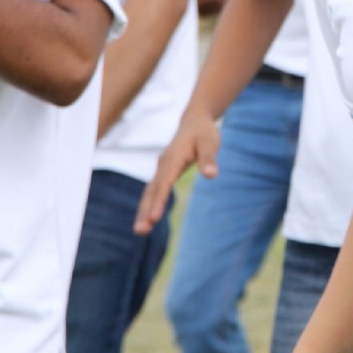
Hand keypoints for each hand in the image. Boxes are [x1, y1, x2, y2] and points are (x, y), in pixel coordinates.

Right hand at [134, 110, 220, 231]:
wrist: (195, 120)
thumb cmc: (204, 132)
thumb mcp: (210, 142)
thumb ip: (209, 159)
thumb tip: (211, 175)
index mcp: (172, 159)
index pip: (164, 184)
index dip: (159, 202)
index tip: (154, 218)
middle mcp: (163, 165)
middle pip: (151, 191)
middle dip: (145, 211)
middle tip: (141, 231)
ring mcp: (161, 169)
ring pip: (150, 192)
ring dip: (144, 211)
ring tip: (140, 231)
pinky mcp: (164, 172)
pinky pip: (154, 191)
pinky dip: (149, 204)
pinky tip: (148, 219)